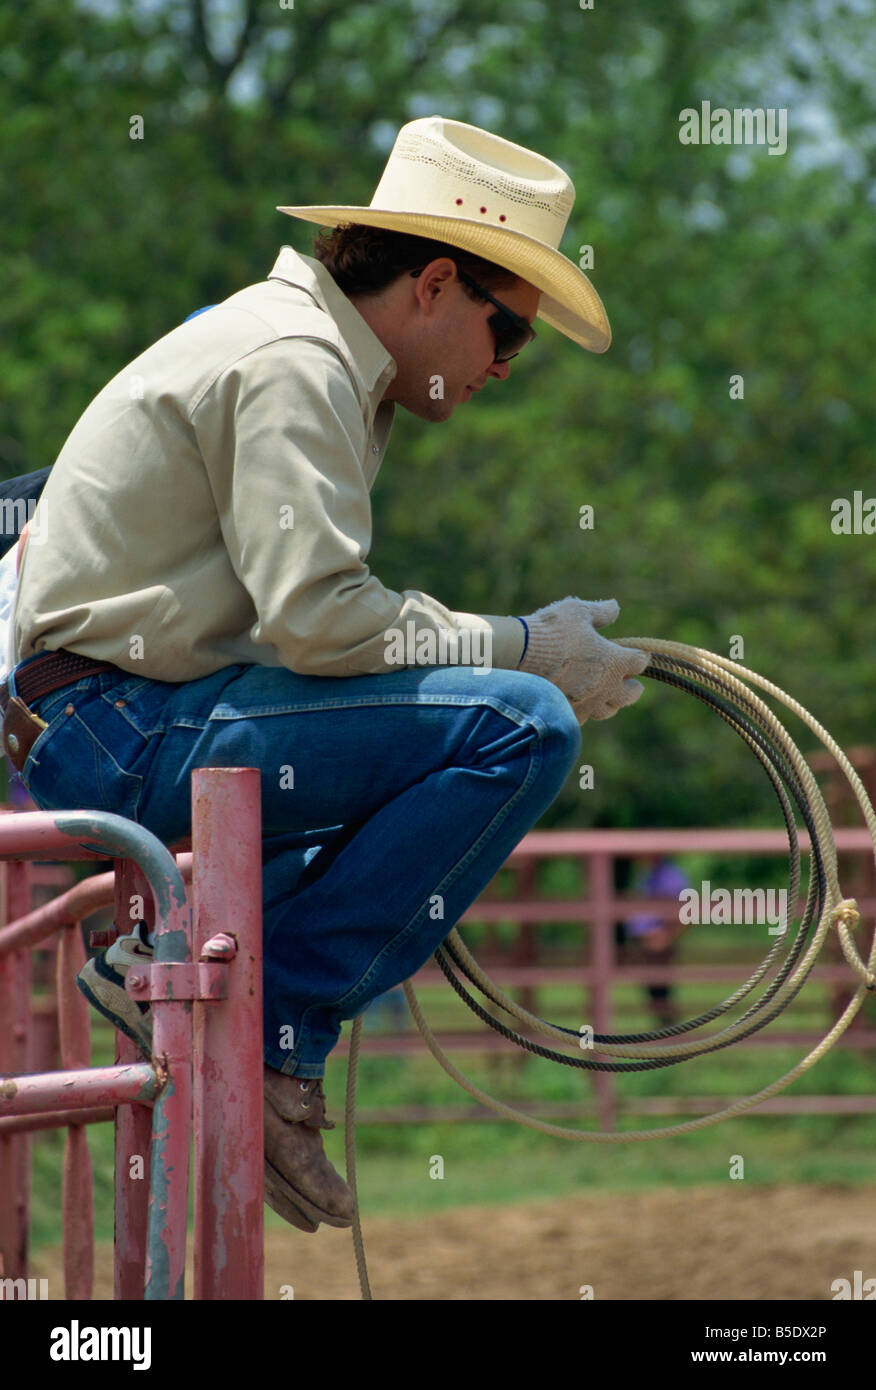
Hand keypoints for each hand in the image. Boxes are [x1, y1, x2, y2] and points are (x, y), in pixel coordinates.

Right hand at [519, 596, 647, 720]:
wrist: (518, 656)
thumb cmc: (551, 631)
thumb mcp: (577, 611)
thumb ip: (601, 612)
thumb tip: (615, 607)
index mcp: (614, 661)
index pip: (639, 662)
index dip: (638, 657)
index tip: (634, 654)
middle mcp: (605, 687)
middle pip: (631, 695)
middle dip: (632, 687)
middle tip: (629, 682)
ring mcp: (586, 704)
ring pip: (608, 710)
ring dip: (610, 701)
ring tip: (604, 693)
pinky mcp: (567, 715)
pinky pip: (583, 718)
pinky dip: (584, 710)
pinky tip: (577, 703)